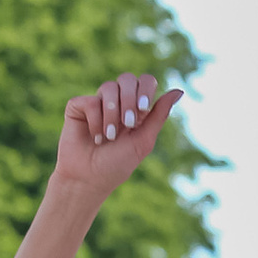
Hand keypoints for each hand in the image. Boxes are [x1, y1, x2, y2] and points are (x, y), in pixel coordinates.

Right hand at [53, 73, 183, 194]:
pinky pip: (90, 101)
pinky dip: (95, 120)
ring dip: (112, 113)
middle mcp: (117, 102)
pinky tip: (95, 137)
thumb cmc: (117, 164)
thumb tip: (179, 90)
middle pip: (127, 79)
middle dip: (130, 99)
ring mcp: (97, 103)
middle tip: (128, 123)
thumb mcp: (143, 140)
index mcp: (135, 108)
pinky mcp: (77, 107)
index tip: (143, 109)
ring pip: (108, 87)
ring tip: (110, 136)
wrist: (89, 179)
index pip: (145, 81)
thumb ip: (159, 115)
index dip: (145, 90)